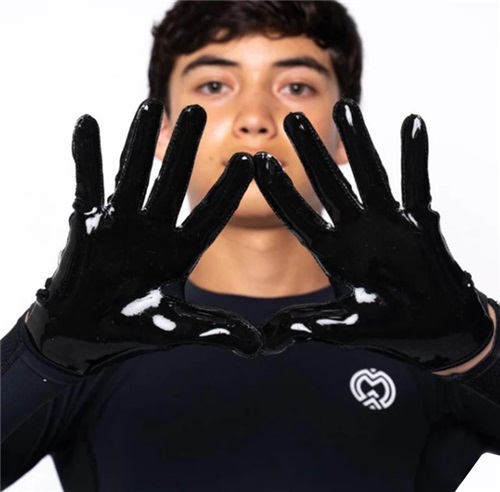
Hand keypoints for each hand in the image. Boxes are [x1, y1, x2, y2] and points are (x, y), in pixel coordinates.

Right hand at [26, 100, 260, 373]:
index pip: (209, 216)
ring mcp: (120, 223)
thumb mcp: (178, 328)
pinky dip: (85, 155)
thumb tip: (260, 346)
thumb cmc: (131, 327)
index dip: (229, 191)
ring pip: (133, 174)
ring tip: (151, 106)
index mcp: (179, 251)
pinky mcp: (87, 223)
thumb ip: (217, 330)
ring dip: (141, 141)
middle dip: (186, 149)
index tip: (252, 161)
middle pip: (172, 182)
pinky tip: (87, 123)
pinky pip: (86, 183)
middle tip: (201, 112)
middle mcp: (153, 230)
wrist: (86, 333)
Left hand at [254, 99, 492, 371]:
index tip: (257, 162)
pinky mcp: (420, 224)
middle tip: (291, 118)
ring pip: (370, 174)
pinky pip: (418, 184)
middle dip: (311, 153)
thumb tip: (265, 338)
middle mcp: (355, 231)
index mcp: (332, 253)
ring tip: (344, 107)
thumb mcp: (342, 329)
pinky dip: (415, 156)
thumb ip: (306, 326)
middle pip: (329, 185)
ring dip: (358, 142)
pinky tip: (411, 122)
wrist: (436, 331)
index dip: (279, 191)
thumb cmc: (390, 329)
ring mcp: (387, 223)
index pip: (299, 217)